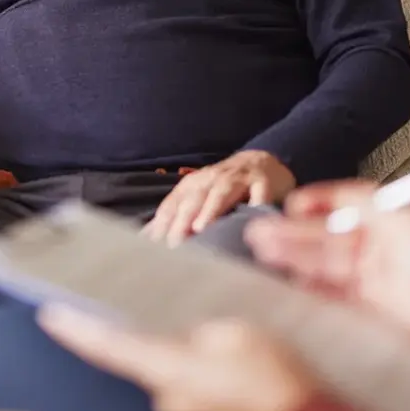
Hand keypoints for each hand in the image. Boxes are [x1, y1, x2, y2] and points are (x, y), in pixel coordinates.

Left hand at [38, 307, 314, 410]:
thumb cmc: (272, 379)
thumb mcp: (233, 331)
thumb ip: (193, 325)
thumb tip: (174, 326)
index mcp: (166, 371)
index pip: (105, 346)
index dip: (74, 328)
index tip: (46, 310)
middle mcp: (167, 396)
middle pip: (135, 352)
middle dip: (132, 324)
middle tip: (123, 290)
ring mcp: (186, 410)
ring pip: (163, 363)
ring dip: (165, 339)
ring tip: (174, 306)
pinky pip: (185, 378)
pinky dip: (186, 356)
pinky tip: (204, 337)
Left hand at [145, 151, 295, 244]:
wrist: (262, 161)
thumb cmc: (224, 186)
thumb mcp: (198, 196)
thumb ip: (175, 216)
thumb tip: (145, 238)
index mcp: (193, 185)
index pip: (173, 205)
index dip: (161, 225)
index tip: (153, 249)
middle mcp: (212, 179)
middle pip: (193, 199)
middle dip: (181, 221)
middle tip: (173, 246)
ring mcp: (238, 179)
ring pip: (221, 192)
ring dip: (210, 209)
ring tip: (201, 229)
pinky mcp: (263, 182)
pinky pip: (259, 194)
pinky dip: (255, 204)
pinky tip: (251, 219)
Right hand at [245, 181, 409, 354]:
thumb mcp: (396, 209)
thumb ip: (352, 198)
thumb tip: (314, 197)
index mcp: (382, 220)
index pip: (337, 209)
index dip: (311, 208)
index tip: (288, 206)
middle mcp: (374, 248)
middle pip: (322, 239)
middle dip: (289, 235)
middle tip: (258, 231)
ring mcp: (369, 279)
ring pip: (321, 265)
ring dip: (291, 257)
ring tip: (262, 249)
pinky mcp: (367, 309)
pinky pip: (329, 295)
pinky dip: (306, 287)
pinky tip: (286, 279)